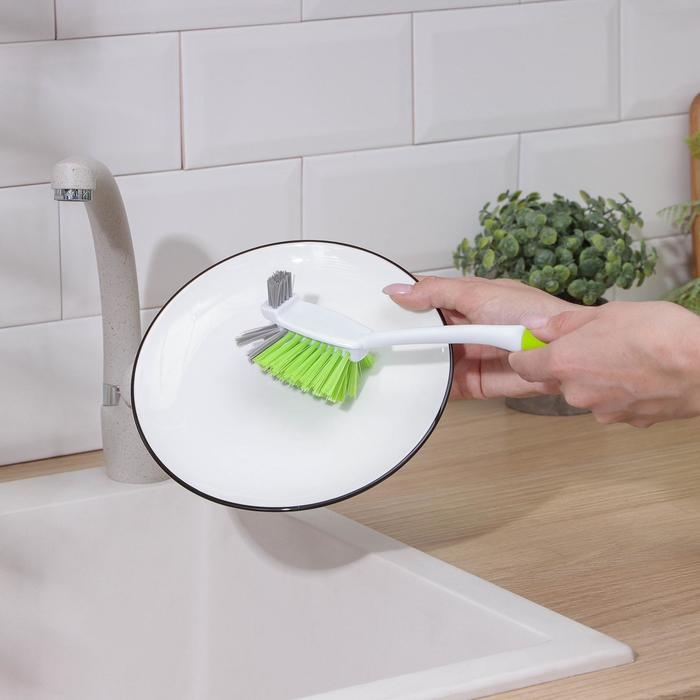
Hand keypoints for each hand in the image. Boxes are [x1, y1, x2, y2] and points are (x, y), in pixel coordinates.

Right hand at [383, 276, 574, 399]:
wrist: (561, 349)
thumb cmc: (527, 312)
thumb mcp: (475, 294)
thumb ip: (435, 293)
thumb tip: (397, 290)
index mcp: (467, 303)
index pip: (428, 303)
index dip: (406, 308)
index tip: (378, 314)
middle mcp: (467, 329)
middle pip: (429, 335)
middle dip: (408, 339)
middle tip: (378, 343)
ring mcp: (471, 357)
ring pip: (436, 361)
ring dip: (418, 364)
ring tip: (388, 366)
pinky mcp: (478, 383)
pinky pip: (449, 386)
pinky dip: (434, 388)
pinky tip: (413, 386)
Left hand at [509, 300, 699, 426]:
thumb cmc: (659, 334)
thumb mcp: (607, 313)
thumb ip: (566, 324)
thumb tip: (537, 327)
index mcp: (564, 363)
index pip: (523, 366)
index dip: (524, 354)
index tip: (529, 347)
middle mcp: (577, 393)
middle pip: (557, 380)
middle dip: (569, 364)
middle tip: (595, 344)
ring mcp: (602, 411)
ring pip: (586, 393)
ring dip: (597, 379)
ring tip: (626, 358)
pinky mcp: (627, 421)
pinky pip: (613, 405)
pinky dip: (620, 392)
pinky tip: (642, 376)